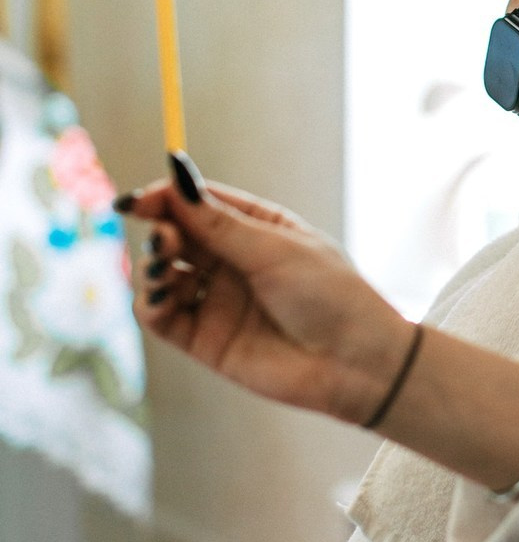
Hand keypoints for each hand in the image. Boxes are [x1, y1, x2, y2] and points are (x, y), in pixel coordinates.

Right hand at [115, 155, 414, 426]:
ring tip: (166, 266)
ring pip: (164, 274)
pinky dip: (150, 303)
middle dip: (160, 230)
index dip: (168, 198)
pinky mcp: (206, 340)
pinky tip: (161, 296)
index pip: (202, 203)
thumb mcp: (275, 250)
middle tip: (163, 237)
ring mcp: (219, 300)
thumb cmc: (330, 294)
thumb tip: (175, 179)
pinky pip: (162, 316)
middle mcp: (235, 262)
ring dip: (152, 266)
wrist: (355, 362)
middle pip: (178, 236)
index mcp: (260, 229)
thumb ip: (219, 224)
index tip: (141, 201)